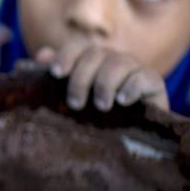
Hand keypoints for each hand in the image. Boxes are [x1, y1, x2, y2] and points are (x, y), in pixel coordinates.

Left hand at [35, 39, 168, 111]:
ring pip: (120, 62)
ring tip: (101, 106)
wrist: (130, 144)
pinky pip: (145, 77)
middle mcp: (113, 61)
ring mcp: (135, 71)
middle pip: (96, 54)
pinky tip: (123, 101)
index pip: (78, 46)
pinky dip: (132, 87)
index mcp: (92, 61)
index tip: (56, 73)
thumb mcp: (70, 101)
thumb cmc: (94, 121)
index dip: (66, 55)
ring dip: (105, 83)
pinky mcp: (154, 85)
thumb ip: (53, 80)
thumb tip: (35, 58)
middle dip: (81, 78)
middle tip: (74, 103)